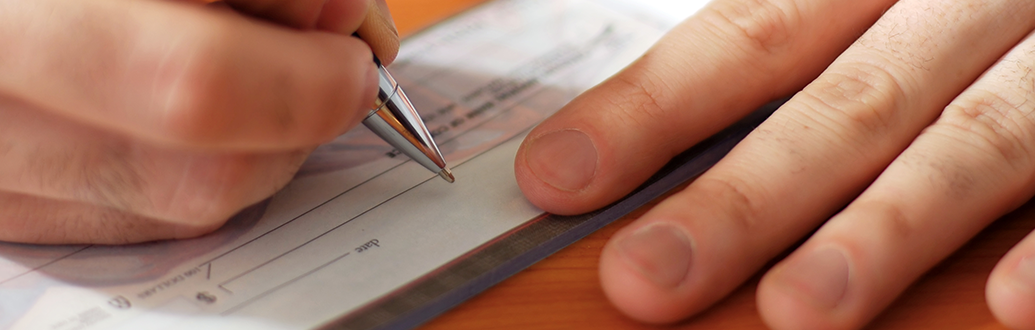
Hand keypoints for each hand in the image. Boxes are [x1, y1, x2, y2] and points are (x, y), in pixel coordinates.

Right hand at [0, 0, 397, 243]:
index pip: (192, 82)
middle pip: (205, 165)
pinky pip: (144, 219)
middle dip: (303, 111)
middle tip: (330, 52)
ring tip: (261, 67)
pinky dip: (207, 166)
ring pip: (187, 204)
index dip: (304, 72)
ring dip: (269, 143)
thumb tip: (335, 19)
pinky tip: (194, 109)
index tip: (348, 33)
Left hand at [515, 0, 1034, 327]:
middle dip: (747, 195)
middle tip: (649, 280)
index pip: (751, 35)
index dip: (652, 108)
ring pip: (980, 138)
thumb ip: (796, 28)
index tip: (559, 176)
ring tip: (800, 312)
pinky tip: (1009, 306)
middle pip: (847, 99)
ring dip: (889, 228)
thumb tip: (645, 109)